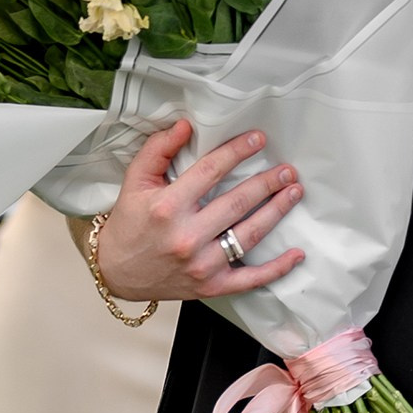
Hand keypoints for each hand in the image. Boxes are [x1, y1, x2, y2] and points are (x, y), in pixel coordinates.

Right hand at [91, 120, 303, 305]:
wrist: (115, 270)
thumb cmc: (129, 223)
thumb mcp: (135, 181)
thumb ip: (158, 150)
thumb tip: (186, 125)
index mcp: (167, 207)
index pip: (211, 171)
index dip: (238, 152)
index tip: (258, 140)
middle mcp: (186, 237)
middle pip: (237, 203)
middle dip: (267, 183)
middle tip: (287, 170)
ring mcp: (201, 265)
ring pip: (249, 235)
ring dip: (276, 212)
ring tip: (294, 193)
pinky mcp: (211, 287)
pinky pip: (250, 279)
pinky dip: (276, 269)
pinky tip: (296, 254)